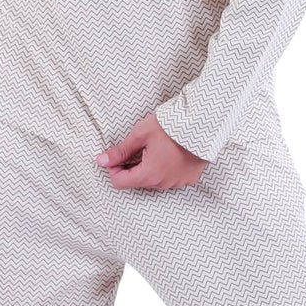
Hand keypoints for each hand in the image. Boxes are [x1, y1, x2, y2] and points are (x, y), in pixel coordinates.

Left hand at [94, 110, 208, 189]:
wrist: (203, 122)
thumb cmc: (171, 126)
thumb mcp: (140, 135)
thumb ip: (120, 151)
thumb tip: (101, 161)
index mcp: (149, 174)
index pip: (119, 182)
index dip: (113, 168)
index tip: (117, 155)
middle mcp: (164, 183)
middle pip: (138, 181)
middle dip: (132, 166)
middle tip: (138, 147)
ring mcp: (178, 182)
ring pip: (155, 180)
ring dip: (150, 168)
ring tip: (157, 147)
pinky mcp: (190, 178)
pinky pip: (171, 178)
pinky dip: (166, 168)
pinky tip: (170, 153)